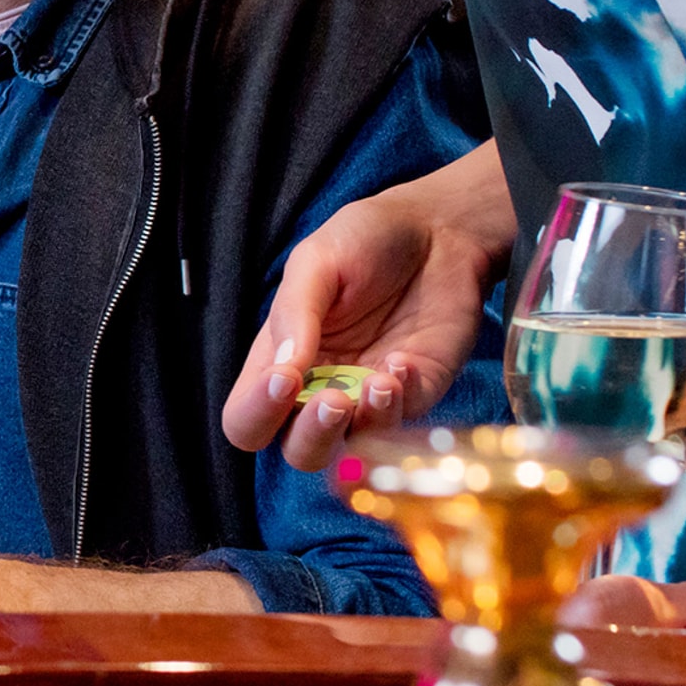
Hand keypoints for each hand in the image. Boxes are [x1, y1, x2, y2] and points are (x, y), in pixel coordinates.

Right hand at [224, 151, 511, 468]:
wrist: (439, 231)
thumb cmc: (365, 240)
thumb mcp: (317, 260)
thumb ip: (294, 312)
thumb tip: (283, 371)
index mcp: (279, 362)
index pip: (246, 418)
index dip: (256, 413)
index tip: (284, 380)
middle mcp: (319, 390)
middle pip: (296, 451)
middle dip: (311, 436)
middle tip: (334, 398)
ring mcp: (368, 400)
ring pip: (351, 453)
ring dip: (363, 425)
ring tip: (383, 380)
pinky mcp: (416, 397)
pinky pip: (404, 425)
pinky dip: (402, 402)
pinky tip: (405, 361)